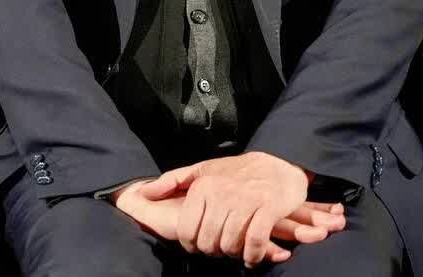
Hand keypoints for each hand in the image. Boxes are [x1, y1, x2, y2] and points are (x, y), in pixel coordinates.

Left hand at [114, 179, 342, 263]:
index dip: (191, 245)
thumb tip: (143, 192)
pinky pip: (254, 243)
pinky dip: (252, 256)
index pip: (187, 230)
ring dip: (232, 254)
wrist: (278, 165)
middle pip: (208, 242)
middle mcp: (222, 194)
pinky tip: (250, 257)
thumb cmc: (236, 172)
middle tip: (219, 248)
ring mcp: (246, 202)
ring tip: (234, 250)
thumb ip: (172, 181)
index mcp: (203, 186)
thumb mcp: (202, 170)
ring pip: (230, 244)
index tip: (199, 245)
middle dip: (213, 251)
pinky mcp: (268, 210)